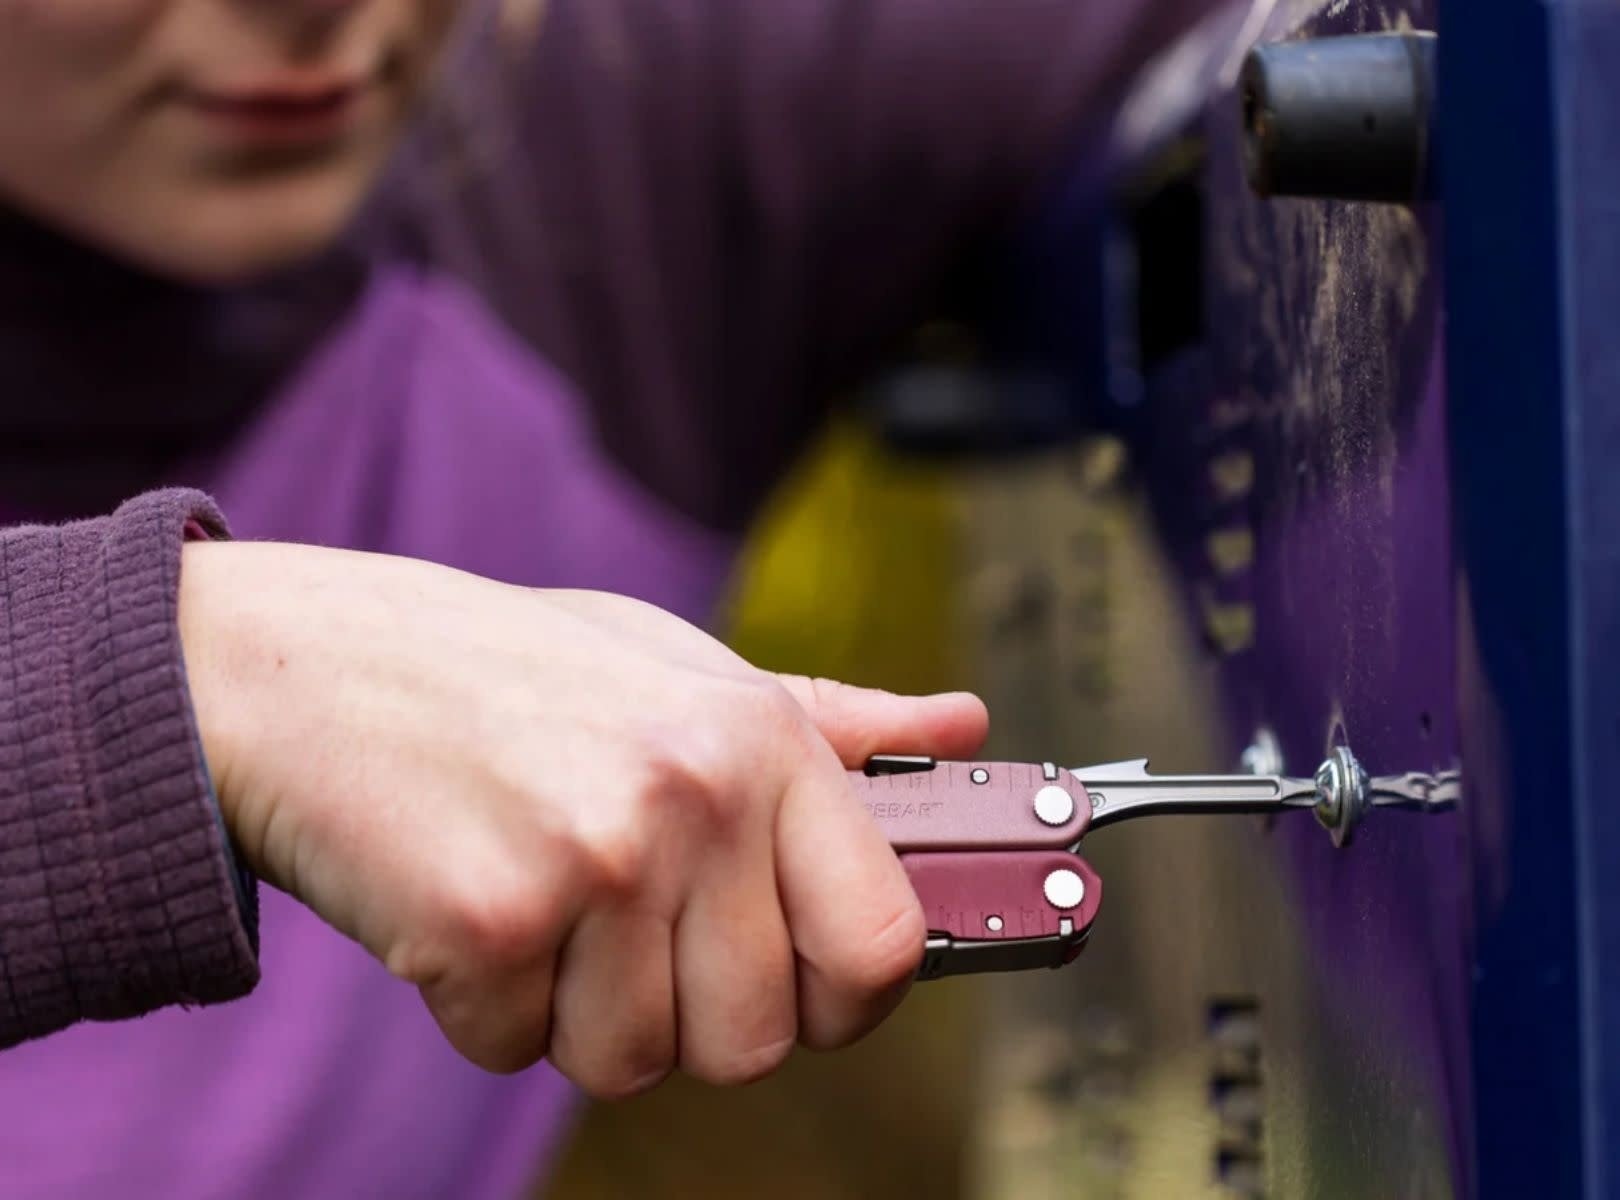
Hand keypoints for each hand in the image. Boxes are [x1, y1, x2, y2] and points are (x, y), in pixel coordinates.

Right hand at [177, 541, 986, 1095]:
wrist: (306, 664)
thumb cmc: (509, 672)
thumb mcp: (682, 668)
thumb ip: (827, 720)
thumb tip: (961, 725)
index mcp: (763, 740)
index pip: (884, 942)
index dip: (849, 998)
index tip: (803, 991)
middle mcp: (695, 797)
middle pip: (755, 1037)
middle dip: (688, 1013)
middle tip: (621, 928)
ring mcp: (593, 859)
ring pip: (635, 1059)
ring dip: (578, 1010)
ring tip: (537, 900)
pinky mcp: (486, 921)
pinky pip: (519, 1047)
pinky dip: (486, 1006)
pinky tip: (465, 904)